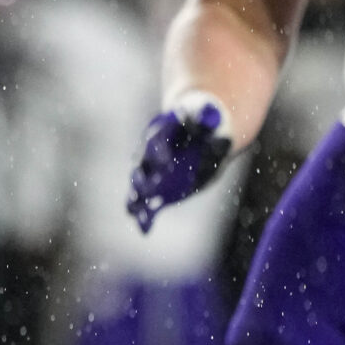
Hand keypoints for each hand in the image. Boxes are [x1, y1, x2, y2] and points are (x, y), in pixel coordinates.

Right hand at [126, 94, 232, 231]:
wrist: (203, 140)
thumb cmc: (206, 127)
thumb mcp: (210, 119)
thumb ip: (208, 118)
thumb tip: (211, 114)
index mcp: (161, 134)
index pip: (155, 143)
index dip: (159, 153)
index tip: (166, 164)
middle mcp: (149, 154)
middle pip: (140, 167)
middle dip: (142, 179)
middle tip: (148, 189)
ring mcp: (151, 173)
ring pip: (138, 187)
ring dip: (135, 199)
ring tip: (133, 211)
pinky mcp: (157, 191)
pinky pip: (147, 205)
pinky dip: (145, 217)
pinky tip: (145, 230)